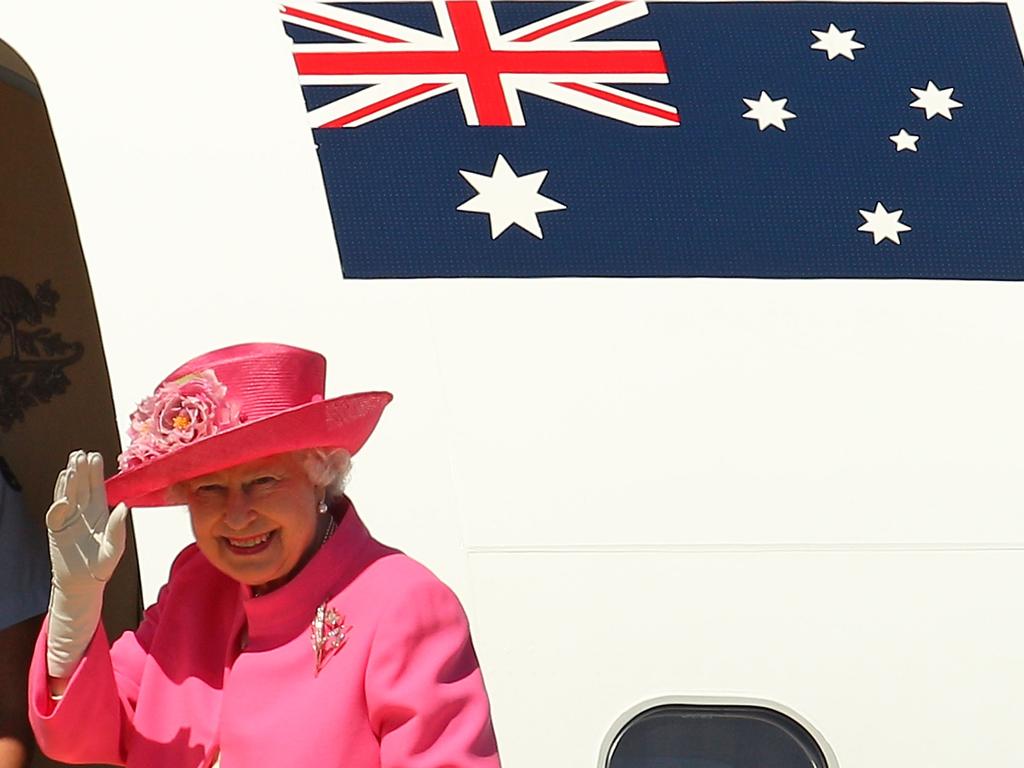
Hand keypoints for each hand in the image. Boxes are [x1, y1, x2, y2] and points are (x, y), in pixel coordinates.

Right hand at [45, 451, 127, 677]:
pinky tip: (62, 488)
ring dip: (68, 480)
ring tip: (71, 464)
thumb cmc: (101, 567)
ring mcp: (69, 520)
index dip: (95, 473)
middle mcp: (84, 513)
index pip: (97, 488)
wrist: (82, 585)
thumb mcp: (114, 548)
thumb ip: (118, 529)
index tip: (95, 456)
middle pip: (81, 487)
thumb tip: (125, 506)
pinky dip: (58, 500)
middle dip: (81, 470)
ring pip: (68, 495)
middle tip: (80, 453)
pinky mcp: (56, 529)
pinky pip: (56, 511)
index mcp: (100, 513)